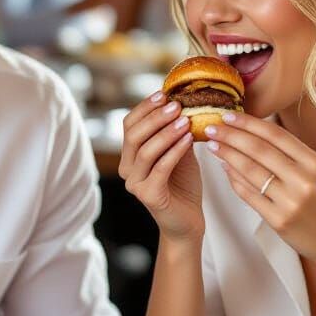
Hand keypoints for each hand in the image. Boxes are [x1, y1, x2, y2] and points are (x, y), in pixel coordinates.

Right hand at [119, 92, 204, 240]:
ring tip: (185, 120)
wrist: (187, 221)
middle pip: (133, 135)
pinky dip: (174, 151)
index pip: (129, 124)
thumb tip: (184, 102)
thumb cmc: (183, 185)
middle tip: (176, 105)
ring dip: (166, 132)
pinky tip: (188, 139)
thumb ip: (176, 131)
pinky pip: (160, 168)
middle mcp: (127, 169)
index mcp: (130, 155)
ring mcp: (135, 183)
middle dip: (155, 117)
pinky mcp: (148, 196)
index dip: (144, 107)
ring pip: (145, 151)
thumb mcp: (180, 151)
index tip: (164, 94)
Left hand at [203, 112, 315, 274]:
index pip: (275, 135)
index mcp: (315, 162)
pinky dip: (234, 180)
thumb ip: (294, 155)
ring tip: (213, 146)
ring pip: (250, 171)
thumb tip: (256, 134)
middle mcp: (304, 179)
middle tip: (211, 127)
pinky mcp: (279, 221)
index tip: (228, 115)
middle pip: (258, 150)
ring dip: (227, 156)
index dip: (248, 123)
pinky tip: (225, 169)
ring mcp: (291, 201)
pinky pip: (249, 195)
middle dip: (230, 136)